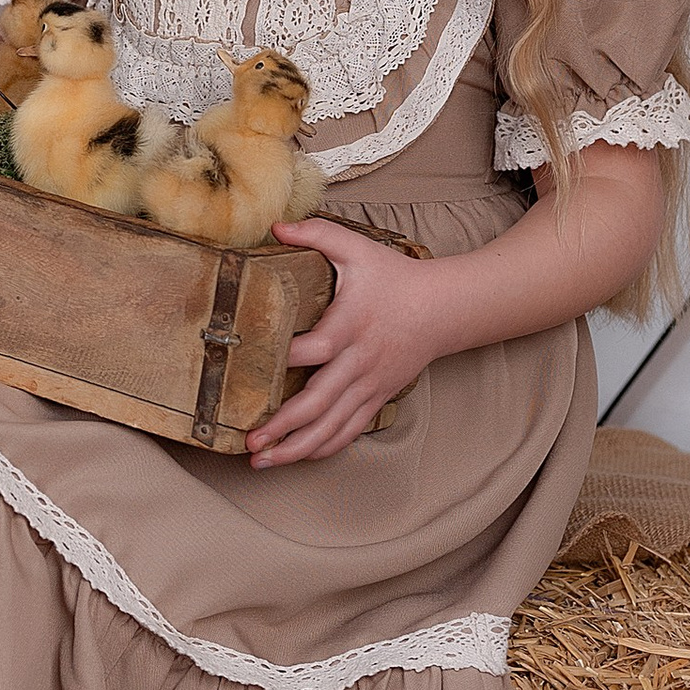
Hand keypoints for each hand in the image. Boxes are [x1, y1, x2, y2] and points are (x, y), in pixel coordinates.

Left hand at [245, 218, 446, 466]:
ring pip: (332, 426)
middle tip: (249, 441)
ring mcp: (370, 385)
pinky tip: (298, 457)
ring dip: (297, 448)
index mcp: (350, 325)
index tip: (247, 371)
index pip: (312, 350)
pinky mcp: (377, 397)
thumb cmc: (395, 278)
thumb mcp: (358, 248)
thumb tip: (274, 227)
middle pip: (318, 402)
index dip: (280, 361)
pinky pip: (349, 430)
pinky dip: (323, 447)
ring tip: (262, 462)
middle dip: (282, 426)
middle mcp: (359, 361)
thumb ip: (316, 234)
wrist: (443, 308)